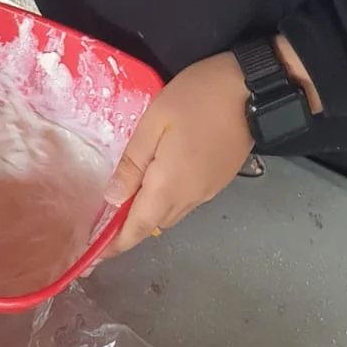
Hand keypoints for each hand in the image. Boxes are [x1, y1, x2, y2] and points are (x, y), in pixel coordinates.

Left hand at [101, 53, 252, 257]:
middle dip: (129, 227)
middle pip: (154, 223)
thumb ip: (132, 163)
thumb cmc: (197, 98)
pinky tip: (160, 178)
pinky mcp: (219, 181)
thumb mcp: (154, 122)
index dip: (115, 245)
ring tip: (129, 196)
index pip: (136, 229)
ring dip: (150, 212)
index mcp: (169, 186)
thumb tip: (111, 199)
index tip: (95, 257)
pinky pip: (187, 200)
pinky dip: (168, 199)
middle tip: (104, 217)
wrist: (252, 90)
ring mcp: (208, 191)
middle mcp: (190, 197)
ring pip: (171, 213)